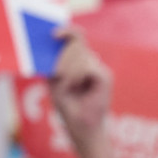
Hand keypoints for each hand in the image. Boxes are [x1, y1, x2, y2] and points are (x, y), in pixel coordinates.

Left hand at [48, 26, 111, 153]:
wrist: (81, 126)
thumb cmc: (68, 106)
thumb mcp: (54, 82)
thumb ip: (54, 64)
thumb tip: (51, 47)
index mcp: (78, 60)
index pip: (76, 36)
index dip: (67, 31)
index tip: (54, 34)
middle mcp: (90, 61)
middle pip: (77, 44)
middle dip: (64, 58)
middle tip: (58, 75)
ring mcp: (99, 68)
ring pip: (82, 56)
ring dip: (69, 71)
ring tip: (68, 86)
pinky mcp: (105, 77)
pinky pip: (88, 67)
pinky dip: (77, 76)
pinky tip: (75, 86)